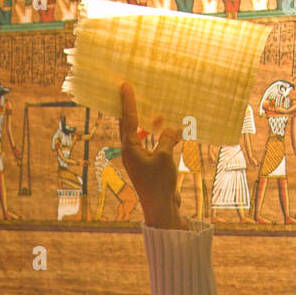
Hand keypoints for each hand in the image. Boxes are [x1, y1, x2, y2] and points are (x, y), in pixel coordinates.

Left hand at [118, 80, 183, 228]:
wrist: (161, 209)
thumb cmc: (159, 184)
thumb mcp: (165, 156)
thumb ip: (167, 138)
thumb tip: (170, 128)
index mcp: (129, 149)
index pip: (127, 120)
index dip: (127, 101)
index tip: (125, 85)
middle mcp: (130, 152)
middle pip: (129, 125)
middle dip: (132, 109)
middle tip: (132, 91)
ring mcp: (139, 160)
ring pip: (142, 135)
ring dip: (148, 123)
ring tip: (154, 108)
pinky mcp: (149, 166)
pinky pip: (152, 144)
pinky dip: (159, 136)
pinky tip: (168, 130)